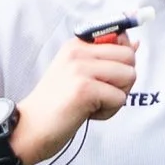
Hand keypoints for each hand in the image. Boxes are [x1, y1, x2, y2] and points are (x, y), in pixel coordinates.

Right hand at [12, 34, 137, 164]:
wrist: (30, 128)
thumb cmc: (56, 105)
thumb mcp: (79, 74)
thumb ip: (105, 59)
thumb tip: (134, 44)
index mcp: (76, 45)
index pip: (120, 37)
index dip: (124, 60)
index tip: (108, 77)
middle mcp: (78, 52)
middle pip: (129, 57)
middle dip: (124, 80)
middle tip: (101, 94)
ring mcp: (80, 69)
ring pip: (129, 76)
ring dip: (117, 97)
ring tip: (93, 104)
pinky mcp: (84, 89)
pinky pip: (119, 98)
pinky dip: (108, 112)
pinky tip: (87, 114)